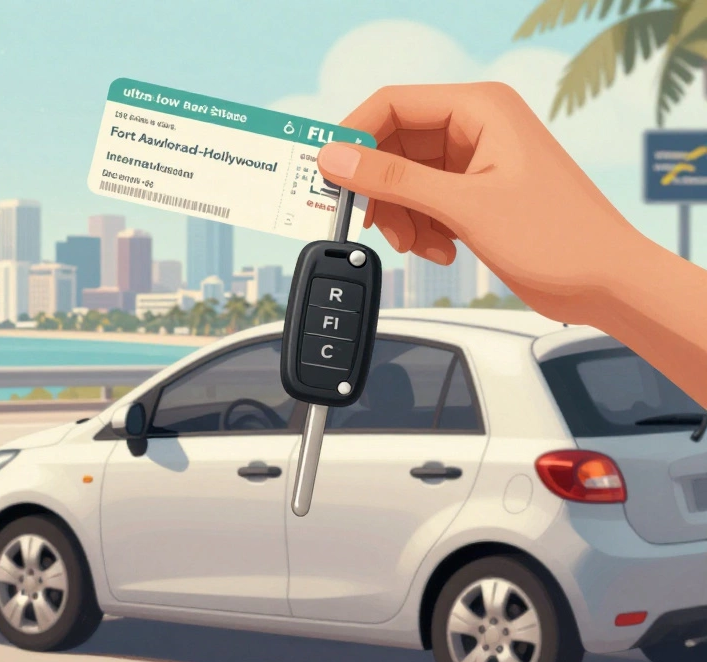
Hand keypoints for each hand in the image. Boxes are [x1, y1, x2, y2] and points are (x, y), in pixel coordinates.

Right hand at [316, 82, 654, 325]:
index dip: (354, 137)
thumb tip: (336, 158)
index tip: (329, 174)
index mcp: (480, 108)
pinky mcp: (473, 194)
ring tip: (419, 245)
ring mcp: (474, 161)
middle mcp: (475, 127)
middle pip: (392, 145)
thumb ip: (394, 180)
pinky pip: (422, 202)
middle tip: (372, 224)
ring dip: (401, 216)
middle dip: (380, 190)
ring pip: (403, 179)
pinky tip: (441, 249)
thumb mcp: (464, 206)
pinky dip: (420, 228)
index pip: (393, 105)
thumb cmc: (559, 236)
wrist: (605, 282)